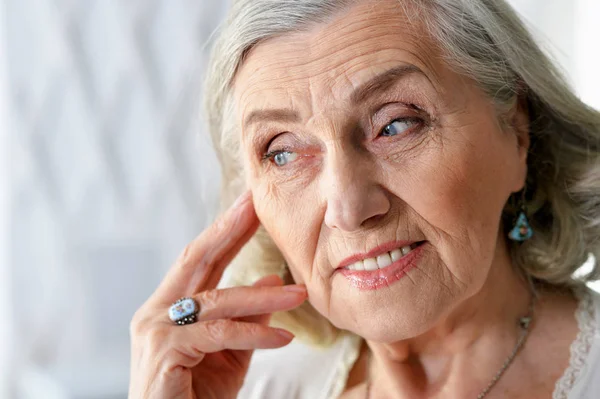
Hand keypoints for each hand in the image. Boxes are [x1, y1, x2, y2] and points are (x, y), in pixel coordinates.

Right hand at [128, 191, 306, 398]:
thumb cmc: (195, 398)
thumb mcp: (231, 354)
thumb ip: (248, 318)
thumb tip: (272, 279)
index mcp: (169, 308)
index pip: (200, 261)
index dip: (226, 231)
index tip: (249, 205)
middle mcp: (156, 312)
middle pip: (196, 260)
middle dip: (229, 229)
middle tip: (255, 204)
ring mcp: (155, 330)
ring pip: (218, 301)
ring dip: (263, 298)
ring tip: (299, 294)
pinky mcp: (164, 351)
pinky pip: (219, 335)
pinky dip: (254, 335)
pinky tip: (282, 339)